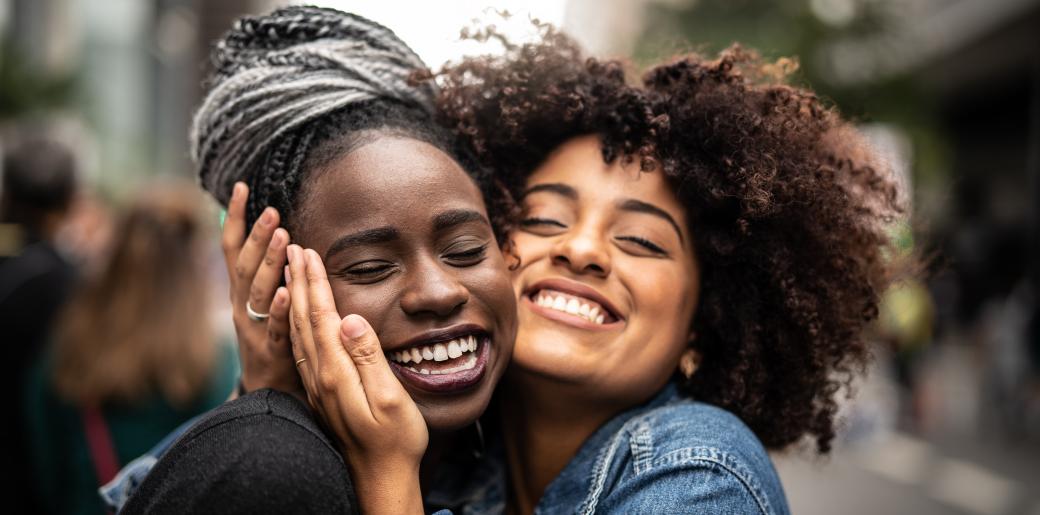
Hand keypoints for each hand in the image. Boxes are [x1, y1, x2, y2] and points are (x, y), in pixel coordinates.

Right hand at [222, 182, 298, 394]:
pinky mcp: (272, 350)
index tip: (242, 187)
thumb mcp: (261, 303)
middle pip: (245, 266)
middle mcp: (241, 306)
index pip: (232, 249)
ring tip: (282, 236)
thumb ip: (263, 271)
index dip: (235, 218)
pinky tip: (289, 291)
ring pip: (259, 291)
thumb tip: (269, 232)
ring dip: (270, 262)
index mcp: (240, 292)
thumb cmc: (270, 339)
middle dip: (256, 236)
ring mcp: (254, 328)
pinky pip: (276, 326)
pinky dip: (280, 308)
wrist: (267, 394)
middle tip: (272, 210)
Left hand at [285, 244, 425, 514]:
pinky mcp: (321, 394)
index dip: (314, 282)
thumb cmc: (395, 441)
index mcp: (336, 373)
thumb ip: (369, 358)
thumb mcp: (391, 399)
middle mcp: (320, 377)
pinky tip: (298, 315)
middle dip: (298, 280)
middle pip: (304, 319)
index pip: (321, 316)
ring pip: (299, 332)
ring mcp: (318, 386)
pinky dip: (297, 322)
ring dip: (294, 298)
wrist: (380, 480)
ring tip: (290, 271)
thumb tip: (350, 319)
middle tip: (292, 246)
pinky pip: (302, 349)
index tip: (308, 250)